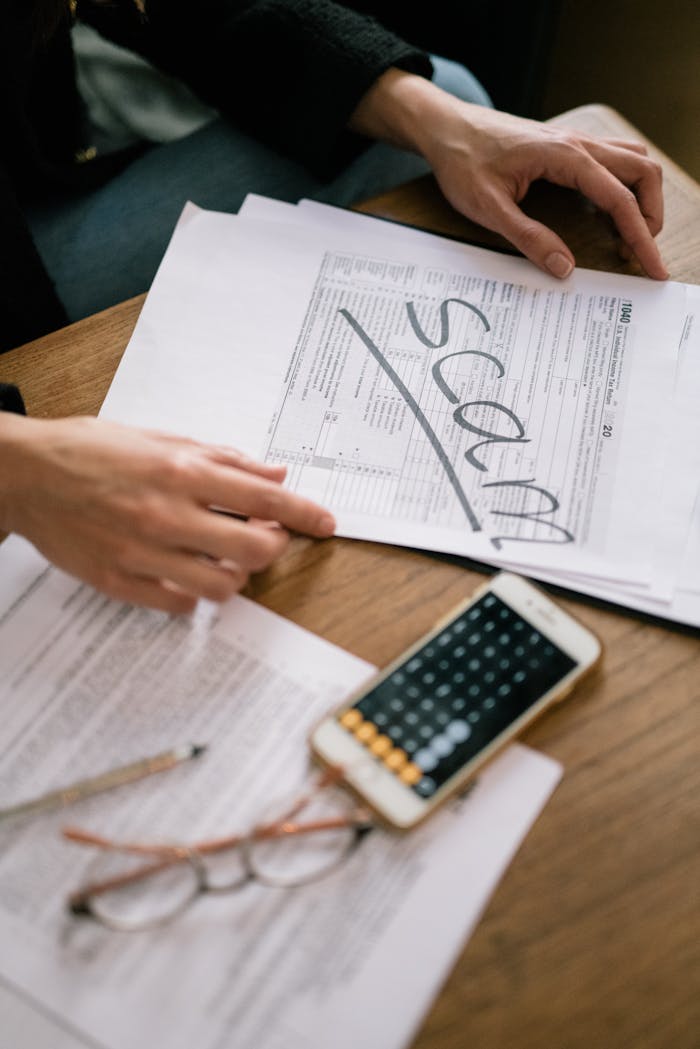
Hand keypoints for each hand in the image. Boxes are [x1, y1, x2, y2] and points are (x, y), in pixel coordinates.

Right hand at [0, 415, 334, 612]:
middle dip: (273, 547)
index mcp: (182, 471)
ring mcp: (143, 552)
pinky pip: (179, 604)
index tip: (327, 523)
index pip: (265, 498)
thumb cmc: (92, 449)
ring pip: (221, 586)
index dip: (306, 514)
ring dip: (236, 575)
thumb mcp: (161, 438)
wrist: (26, 474)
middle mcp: (167, 514)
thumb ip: (223, 458)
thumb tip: (274, 474)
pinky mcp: (119, 581)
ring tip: (225, 558)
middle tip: (267, 539)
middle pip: (254, 550)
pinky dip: (194, 593)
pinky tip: (187, 572)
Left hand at [350, 71, 666, 279]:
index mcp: (564, 156)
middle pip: (641, 172)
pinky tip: (609, 214)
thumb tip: (564, 268)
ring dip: (641, 197)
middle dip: (651, 215)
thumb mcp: (489, 208)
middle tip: (642, 254)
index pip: (619, 198)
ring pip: (632, 162)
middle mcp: (577, 144)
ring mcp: (574, 142)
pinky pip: (612, 161)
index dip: (641, 236)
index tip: (652, 267)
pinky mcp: (565, 147)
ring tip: (630, 237)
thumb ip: (528, 238)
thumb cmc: (462, 161)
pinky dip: (623, 187)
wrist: (445, 127)